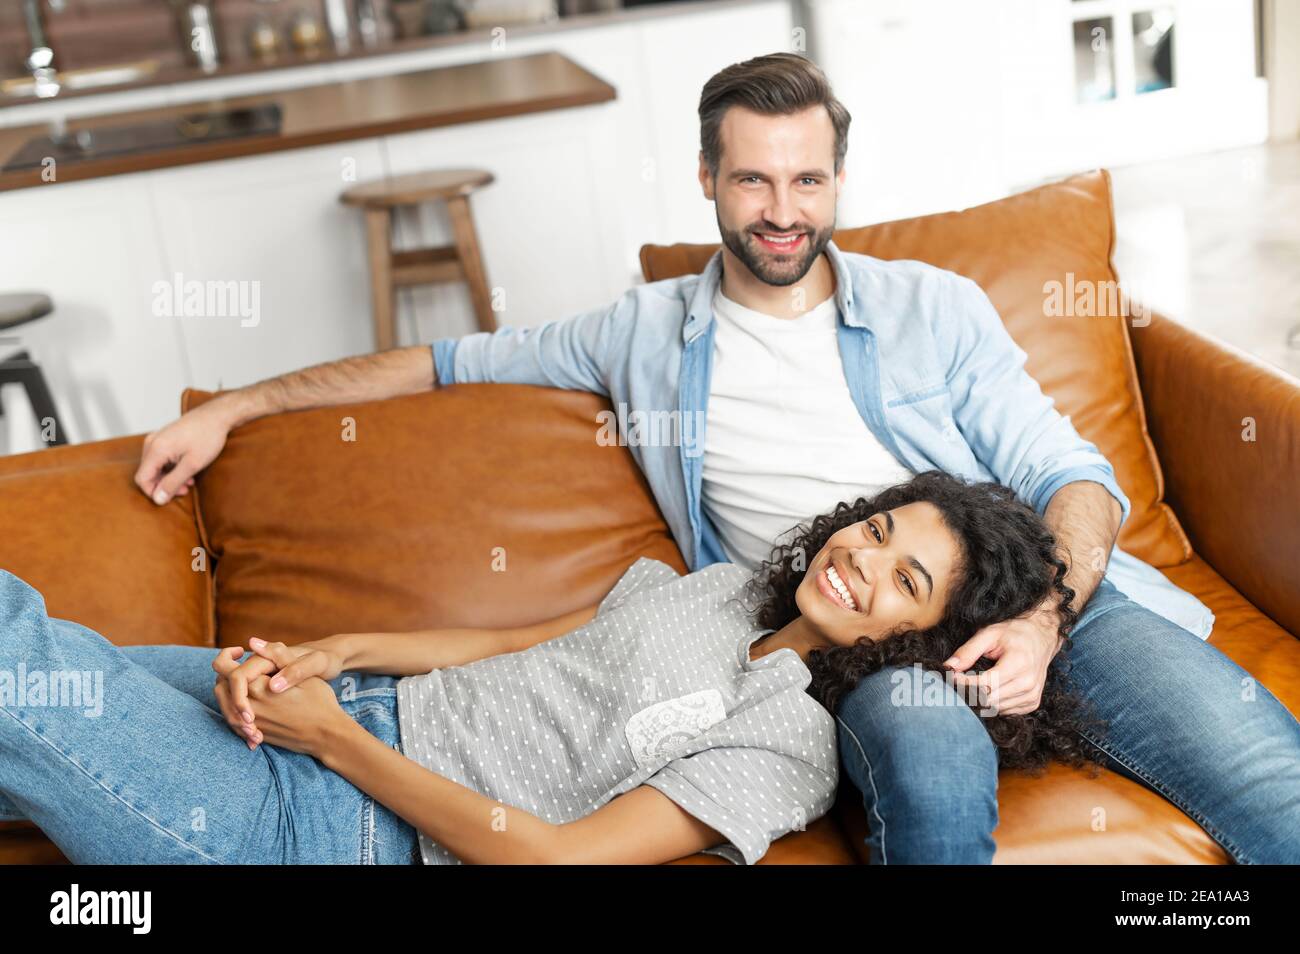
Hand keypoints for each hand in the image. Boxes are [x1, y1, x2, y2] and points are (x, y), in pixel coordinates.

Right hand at [134, 401, 235, 504]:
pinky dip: (171, 469)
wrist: (217, 416)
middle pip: (148, 473)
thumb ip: (173, 482)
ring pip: (155, 467)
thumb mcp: (192, 464)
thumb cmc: (208, 437)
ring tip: (189, 482)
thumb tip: (158, 499)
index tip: (172, 497)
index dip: (154, 492)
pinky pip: (160, 459)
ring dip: (169, 478)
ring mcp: (157, 439)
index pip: (142, 479)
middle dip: (164, 485)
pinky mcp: (163, 439)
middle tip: (186, 490)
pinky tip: (187, 471)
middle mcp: (151, 443)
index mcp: (156, 449)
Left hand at [212, 638, 346, 747]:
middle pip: (220, 686)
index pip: (226, 669)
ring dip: (229, 691)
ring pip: (224, 704)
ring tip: (245, 683)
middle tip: (240, 665)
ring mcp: (251, 722)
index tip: (241, 651)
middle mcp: (250, 706)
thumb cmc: (320, 702)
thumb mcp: (304, 674)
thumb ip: (278, 657)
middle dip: (226, 674)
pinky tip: (250, 703)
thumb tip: (253, 642)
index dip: (228, 655)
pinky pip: (234, 721)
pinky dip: (236, 710)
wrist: (327, 735)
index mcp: (259, 687)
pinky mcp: (256, 733)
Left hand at [943, 604, 1062, 716]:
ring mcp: (1032, 695)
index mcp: (1019, 664)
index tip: (951, 676)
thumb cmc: (1014, 633)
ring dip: (981, 700)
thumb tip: (949, 667)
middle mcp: (1028, 683)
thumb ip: (968, 651)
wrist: (1042, 637)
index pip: (985, 684)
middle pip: (989, 699)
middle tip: (958, 683)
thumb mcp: (989, 634)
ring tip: (973, 685)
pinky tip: (990, 690)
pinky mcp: (1032, 703)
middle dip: (970, 693)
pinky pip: (1006, 711)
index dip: (964, 683)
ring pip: (996, 708)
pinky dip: (994, 703)